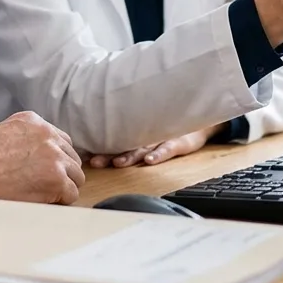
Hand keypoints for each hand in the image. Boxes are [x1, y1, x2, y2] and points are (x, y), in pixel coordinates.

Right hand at [0, 111, 84, 204]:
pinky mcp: (56, 179)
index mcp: (34, 121)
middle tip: (45, 184)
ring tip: (44, 193)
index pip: (60, 139)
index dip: (55, 157)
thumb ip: (26, 138)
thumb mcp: (3, 133)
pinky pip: (72, 193)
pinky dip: (61, 200)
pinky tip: (45, 201)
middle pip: (71, 156)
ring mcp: (54, 157)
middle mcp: (48, 135)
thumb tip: (37, 154)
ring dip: (63, 185)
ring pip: (76, 175)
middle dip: (61, 171)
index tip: (46, 168)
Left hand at [85, 124, 222, 168]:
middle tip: (94, 162)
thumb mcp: (149, 132)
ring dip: (129, 156)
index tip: (85, 158)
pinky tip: (149, 161)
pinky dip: (158, 155)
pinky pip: (166, 149)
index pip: (115, 144)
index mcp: (137, 137)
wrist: (197, 120)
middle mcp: (146, 138)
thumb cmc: (169, 128)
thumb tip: (102, 147)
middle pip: (124, 147)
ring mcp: (161, 139)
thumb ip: (130, 139)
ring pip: (142, 148)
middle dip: (108, 155)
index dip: (100, 151)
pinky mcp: (177, 142)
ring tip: (118, 162)